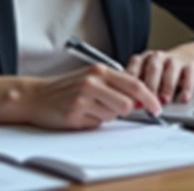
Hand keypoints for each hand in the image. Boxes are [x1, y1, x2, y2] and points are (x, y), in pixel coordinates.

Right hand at [22, 65, 161, 128]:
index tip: (157, 108)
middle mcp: (93, 82)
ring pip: (113, 115)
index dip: (150, 98)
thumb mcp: (92, 78)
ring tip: (90, 109)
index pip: (135, 84)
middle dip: (125, 111)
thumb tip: (141, 100)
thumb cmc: (66, 88)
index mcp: (100, 71)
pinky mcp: (74, 114)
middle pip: (127, 104)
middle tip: (113, 108)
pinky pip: (97, 124)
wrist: (36, 96)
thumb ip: (115, 85)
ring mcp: (83, 98)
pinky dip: (93, 122)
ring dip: (106, 116)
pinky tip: (81, 115)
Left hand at [126, 47, 193, 103]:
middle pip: (153, 69)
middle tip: (146, 102)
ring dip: (167, 87)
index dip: (131, 82)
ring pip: (170, 71)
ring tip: (164, 101)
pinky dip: (187, 87)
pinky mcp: (191, 65)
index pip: (135, 66)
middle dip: (149, 86)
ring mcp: (175, 60)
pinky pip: (189, 75)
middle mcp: (159, 57)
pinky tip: (184, 98)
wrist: (187, 59)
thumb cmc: (162, 72)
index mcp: (144, 58)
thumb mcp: (147, 75)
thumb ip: (138, 87)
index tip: (129, 97)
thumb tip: (127, 104)